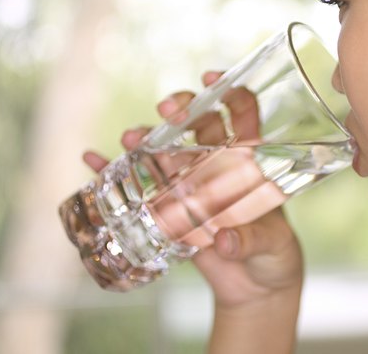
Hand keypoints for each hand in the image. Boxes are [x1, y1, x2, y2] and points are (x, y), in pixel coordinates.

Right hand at [83, 71, 303, 308]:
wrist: (252, 287)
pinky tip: (93, 160)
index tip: (211, 80)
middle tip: (168, 111)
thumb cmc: (273, 256)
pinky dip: (114, 171)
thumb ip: (251, 240)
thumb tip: (225, 241)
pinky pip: (137, 184)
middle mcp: (216, 165)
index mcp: (249, 163)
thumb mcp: (272, 245)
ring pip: (164, 149)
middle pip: (197, 122)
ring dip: (145, 137)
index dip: (229, 92)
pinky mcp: (168, 208)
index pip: (242, 115)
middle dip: (181, 108)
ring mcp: (189, 184)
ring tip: (130, 138)